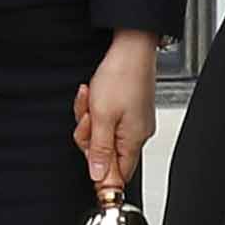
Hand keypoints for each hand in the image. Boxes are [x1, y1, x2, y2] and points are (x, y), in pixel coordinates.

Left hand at [73, 32, 158, 198]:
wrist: (130, 47)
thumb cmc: (121, 76)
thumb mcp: (102, 117)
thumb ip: (100, 150)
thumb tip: (99, 177)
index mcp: (133, 140)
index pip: (119, 175)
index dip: (101, 174)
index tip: (91, 170)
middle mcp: (137, 134)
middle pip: (105, 153)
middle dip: (88, 136)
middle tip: (87, 118)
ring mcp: (133, 121)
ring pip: (102, 134)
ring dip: (89, 119)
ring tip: (90, 100)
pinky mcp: (129, 109)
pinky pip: (106, 119)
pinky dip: (95, 109)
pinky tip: (93, 95)